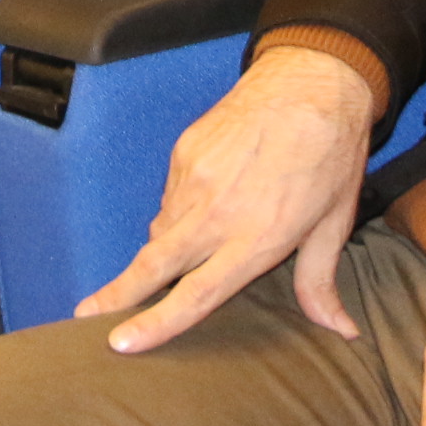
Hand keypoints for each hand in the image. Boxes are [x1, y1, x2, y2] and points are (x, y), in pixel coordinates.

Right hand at [77, 42, 376, 353]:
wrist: (310, 82)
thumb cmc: (330, 155)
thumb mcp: (333, 226)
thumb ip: (321, 285)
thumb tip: (341, 332)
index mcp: (254, 239)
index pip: (195, 295)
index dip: (156, 323)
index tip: (121, 343)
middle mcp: (216, 213)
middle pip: (153, 264)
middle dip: (116, 295)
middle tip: (84, 314)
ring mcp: (194, 179)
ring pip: (162, 230)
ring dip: (163, 250)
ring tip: (188, 249)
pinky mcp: (184, 152)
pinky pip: (170, 196)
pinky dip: (179, 210)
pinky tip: (208, 201)